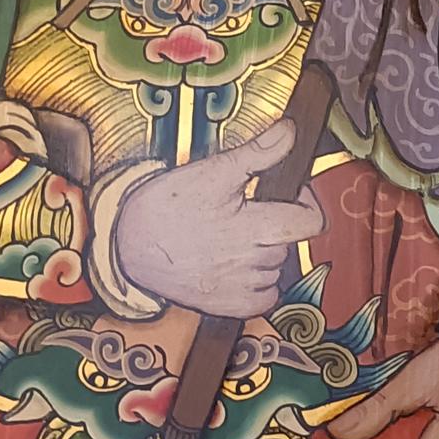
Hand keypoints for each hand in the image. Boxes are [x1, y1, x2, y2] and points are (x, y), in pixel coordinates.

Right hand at [112, 119, 322, 318]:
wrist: (128, 244)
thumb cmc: (168, 205)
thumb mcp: (213, 171)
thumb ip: (259, 152)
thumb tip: (290, 131)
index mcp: (254, 227)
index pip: (310, 222)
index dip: (307, 203)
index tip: (291, 193)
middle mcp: (253, 262)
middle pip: (290, 242)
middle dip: (278, 223)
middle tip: (251, 211)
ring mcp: (241, 288)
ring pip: (276, 267)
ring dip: (267, 252)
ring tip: (237, 236)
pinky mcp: (228, 307)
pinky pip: (265, 298)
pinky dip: (260, 283)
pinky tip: (240, 266)